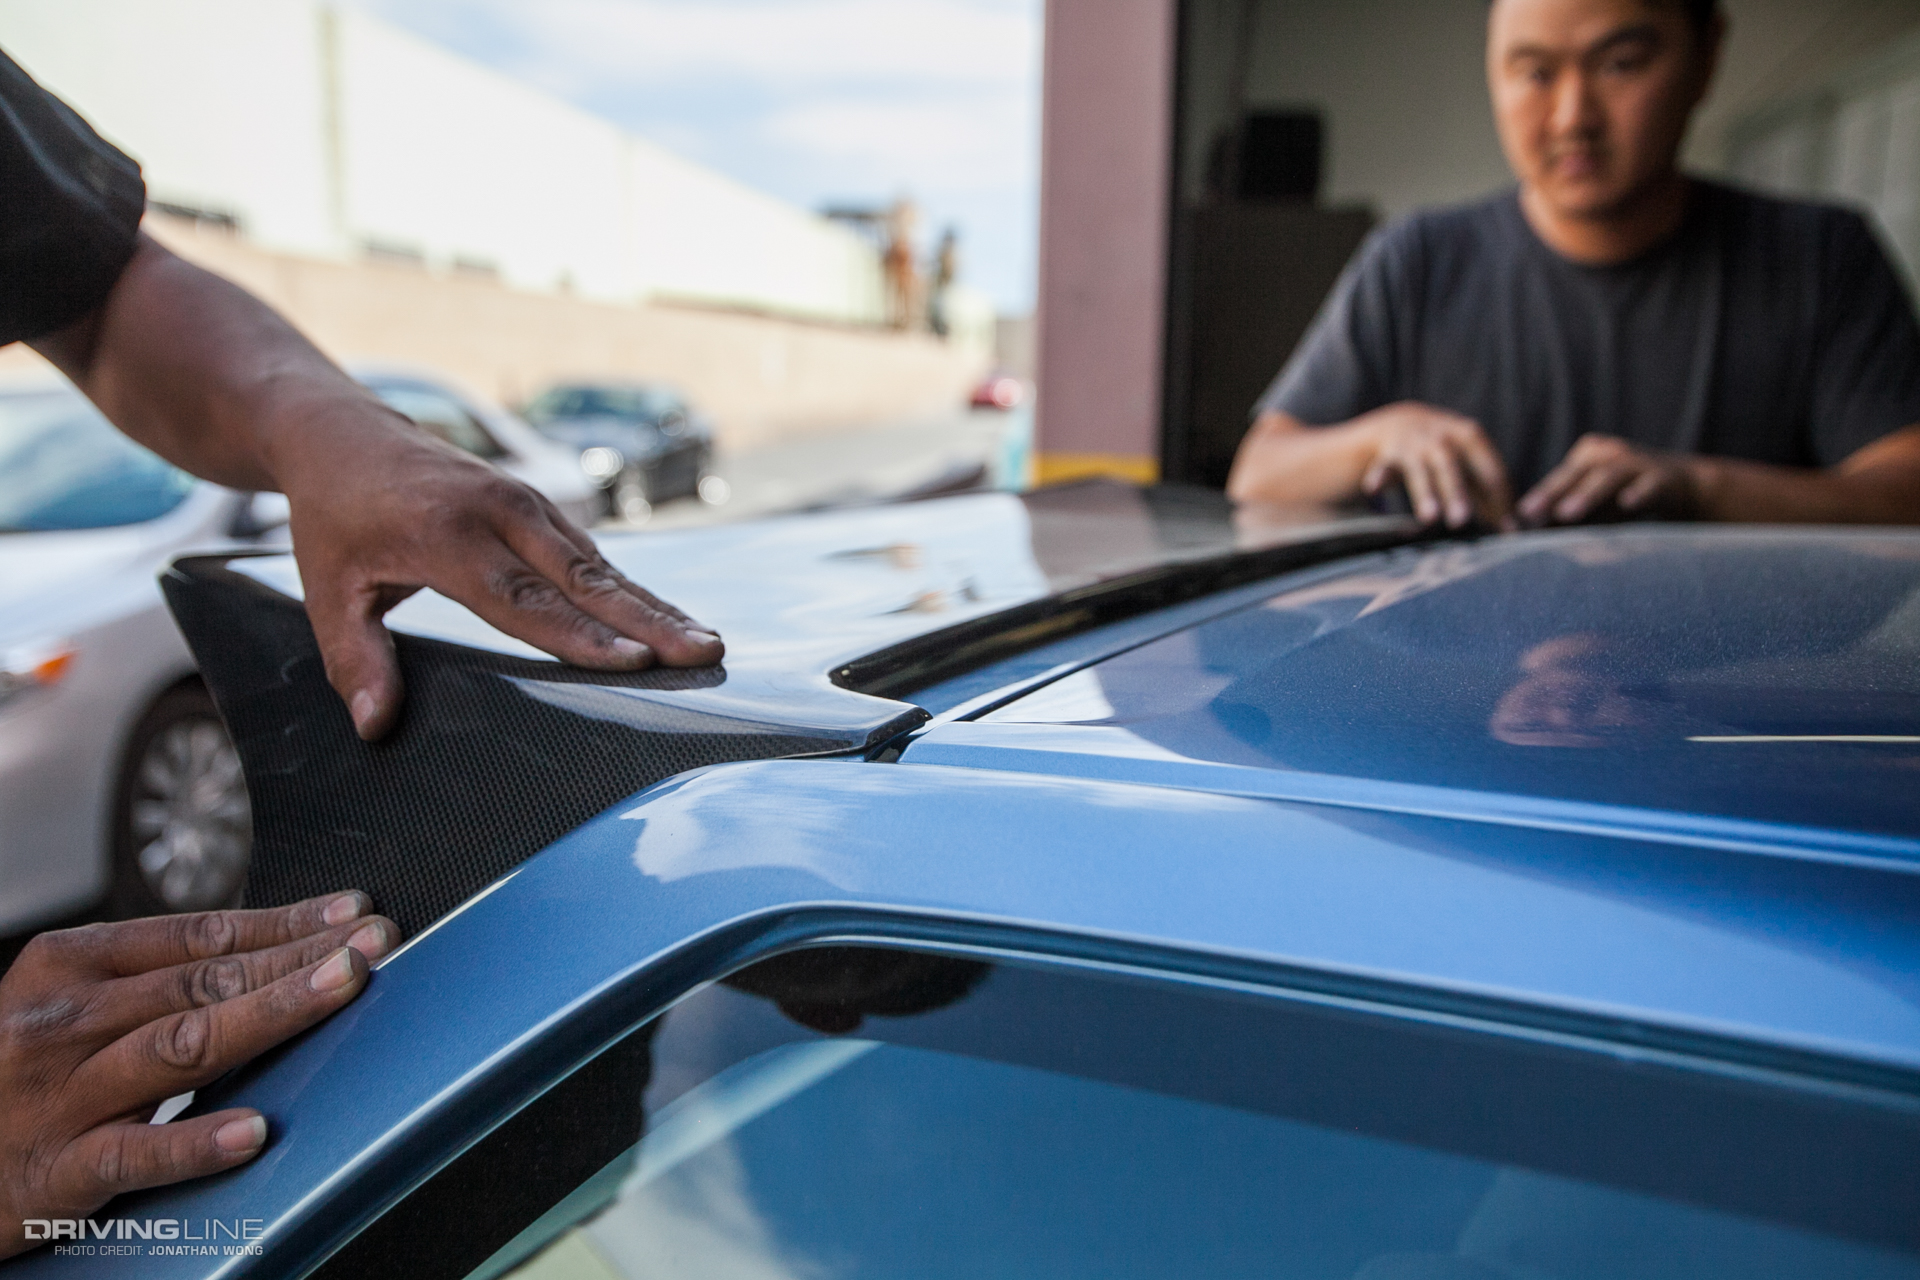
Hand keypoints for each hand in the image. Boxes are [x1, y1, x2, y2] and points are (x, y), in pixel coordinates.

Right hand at [0, 893, 397, 1258]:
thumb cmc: (9, 1076)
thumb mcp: (64, 1008)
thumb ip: (149, 982)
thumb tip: (265, 951)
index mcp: (69, 966)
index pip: (200, 936)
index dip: (285, 921)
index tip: (353, 912)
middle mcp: (64, 1021)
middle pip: (204, 981)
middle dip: (300, 958)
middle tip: (374, 944)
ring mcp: (59, 1096)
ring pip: (181, 1047)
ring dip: (271, 1013)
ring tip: (340, 990)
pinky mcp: (52, 1172)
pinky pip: (134, 1156)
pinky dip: (196, 1142)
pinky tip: (254, 1129)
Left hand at [275, 402, 724, 739]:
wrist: (344, 433)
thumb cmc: (335, 518)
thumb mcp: (326, 590)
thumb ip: (355, 660)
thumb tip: (376, 727)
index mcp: (446, 535)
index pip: (523, 598)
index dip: (580, 635)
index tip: (633, 661)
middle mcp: (499, 513)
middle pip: (584, 579)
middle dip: (648, 620)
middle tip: (702, 653)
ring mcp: (527, 505)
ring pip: (602, 566)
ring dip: (655, 607)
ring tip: (706, 645)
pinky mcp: (542, 509)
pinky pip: (594, 556)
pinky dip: (634, 592)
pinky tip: (671, 622)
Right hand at [1356, 403, 1511, 528]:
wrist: (1396, 424)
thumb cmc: (1441, 453)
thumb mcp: (1466, 467)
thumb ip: (1486, 493)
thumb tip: (1512, 529)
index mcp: (1467, 436)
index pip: (1487, 468)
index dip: (1498, 498)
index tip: (1504, 529)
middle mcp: (1439, 436)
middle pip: (1451, 464)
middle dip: (1457, 492)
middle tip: (1461, 521)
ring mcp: (1410, 443)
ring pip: (1419, 468)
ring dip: (1424, 491)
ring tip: (1430, 518)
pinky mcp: (1384, 452)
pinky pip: (1383, 466)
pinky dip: (1379, 476)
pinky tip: (1374, 489)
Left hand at [1517, 434, 1698, 526]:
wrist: (1684, 486)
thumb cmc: (1625, 497)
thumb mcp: (1594, 505)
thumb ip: (1564, 516)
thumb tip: (1523, 534)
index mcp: (1587, 457)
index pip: (1558, 480)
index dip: (1537, 498)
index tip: (1514, 520)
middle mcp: (1609, 454)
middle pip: (1576, 475)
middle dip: (1551, 494)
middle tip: (1529, 514)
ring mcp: (1638, 463)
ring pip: (1609, 477)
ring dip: (1587, 495)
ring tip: (1566, 513)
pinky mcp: (1665, 477)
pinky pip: (1651, 485)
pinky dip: (1638, 493)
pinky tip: (1627, 503)